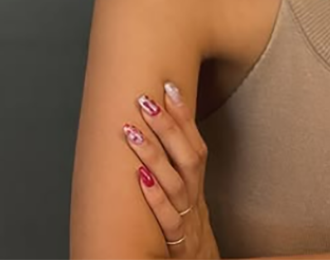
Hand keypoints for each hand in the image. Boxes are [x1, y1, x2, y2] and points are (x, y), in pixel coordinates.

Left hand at [122, 81, 219, 258]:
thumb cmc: (187, 223)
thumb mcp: (187, 190)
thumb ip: (176, 162)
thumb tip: (160, 123)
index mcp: (197, 181)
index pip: (195, 142)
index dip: (184, 115)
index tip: (169, 86)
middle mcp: (194, 195)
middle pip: (187, 157)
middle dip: (168, 126)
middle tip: (146, 100)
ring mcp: (186, 217)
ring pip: (175, 182)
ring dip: (154, 154)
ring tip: (132, 129)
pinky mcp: (175, 242)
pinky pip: (165, 217)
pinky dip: (154, 197)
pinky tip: (139, 177)